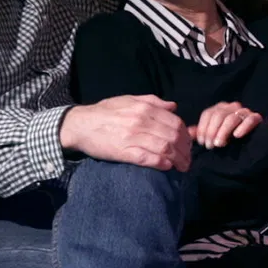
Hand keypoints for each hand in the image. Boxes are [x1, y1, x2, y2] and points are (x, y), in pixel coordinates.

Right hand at [60, 95, 191, 170]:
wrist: (79, 125)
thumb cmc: (105, 112)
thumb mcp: (129, 100)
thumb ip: (153, 101)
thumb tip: (173, 107)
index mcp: (144, 108)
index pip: (175, 123)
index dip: (186, 135)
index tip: (188, 144)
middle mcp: (141, 122)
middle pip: (173, 137)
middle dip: (185, 150)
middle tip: (188, 158)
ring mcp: (132, 137)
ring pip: (164, 149)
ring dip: (178, 159)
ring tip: (182, 166)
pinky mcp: (123, 152)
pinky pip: (148, 159)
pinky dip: (161, 163)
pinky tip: (167, 167)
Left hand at [188, 101, 261, 148]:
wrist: (253, 143)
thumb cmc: (229, 138)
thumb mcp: (213, 136)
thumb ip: (201, 133)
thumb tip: (188, 132)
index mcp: (220, 108)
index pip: (208, 114)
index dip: (203, 128)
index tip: (201, 142)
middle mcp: (232, 107)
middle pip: (219, 115)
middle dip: (212, 131)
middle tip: (210, 146)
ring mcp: (245, 112)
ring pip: (232, 118)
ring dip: (224, 132)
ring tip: (219, 144)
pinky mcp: (256, 118)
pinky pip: (250, 119)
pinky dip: (243, 127)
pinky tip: (237, 136)